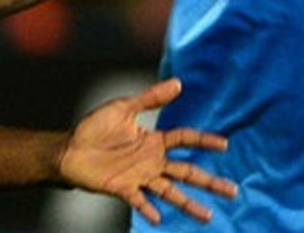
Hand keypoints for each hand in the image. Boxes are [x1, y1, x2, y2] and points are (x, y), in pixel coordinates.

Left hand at [58, 78, 236, 223]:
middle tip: (233, 191)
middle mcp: (151, 162)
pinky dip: (149, 209)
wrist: (69, 149)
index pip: (185, 140)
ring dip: (189, 204)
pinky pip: (140, 201)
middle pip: (187, 172)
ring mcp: (139, 177)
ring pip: (171, 192)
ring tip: (208, 216)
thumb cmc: (94, 128)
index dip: (204, 141)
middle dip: (210, 182)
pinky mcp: (123, 188)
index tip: (224, 145)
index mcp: (153, 141)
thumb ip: (150, 98)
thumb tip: (178, 83)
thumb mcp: (122, 108)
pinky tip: (159, 219)